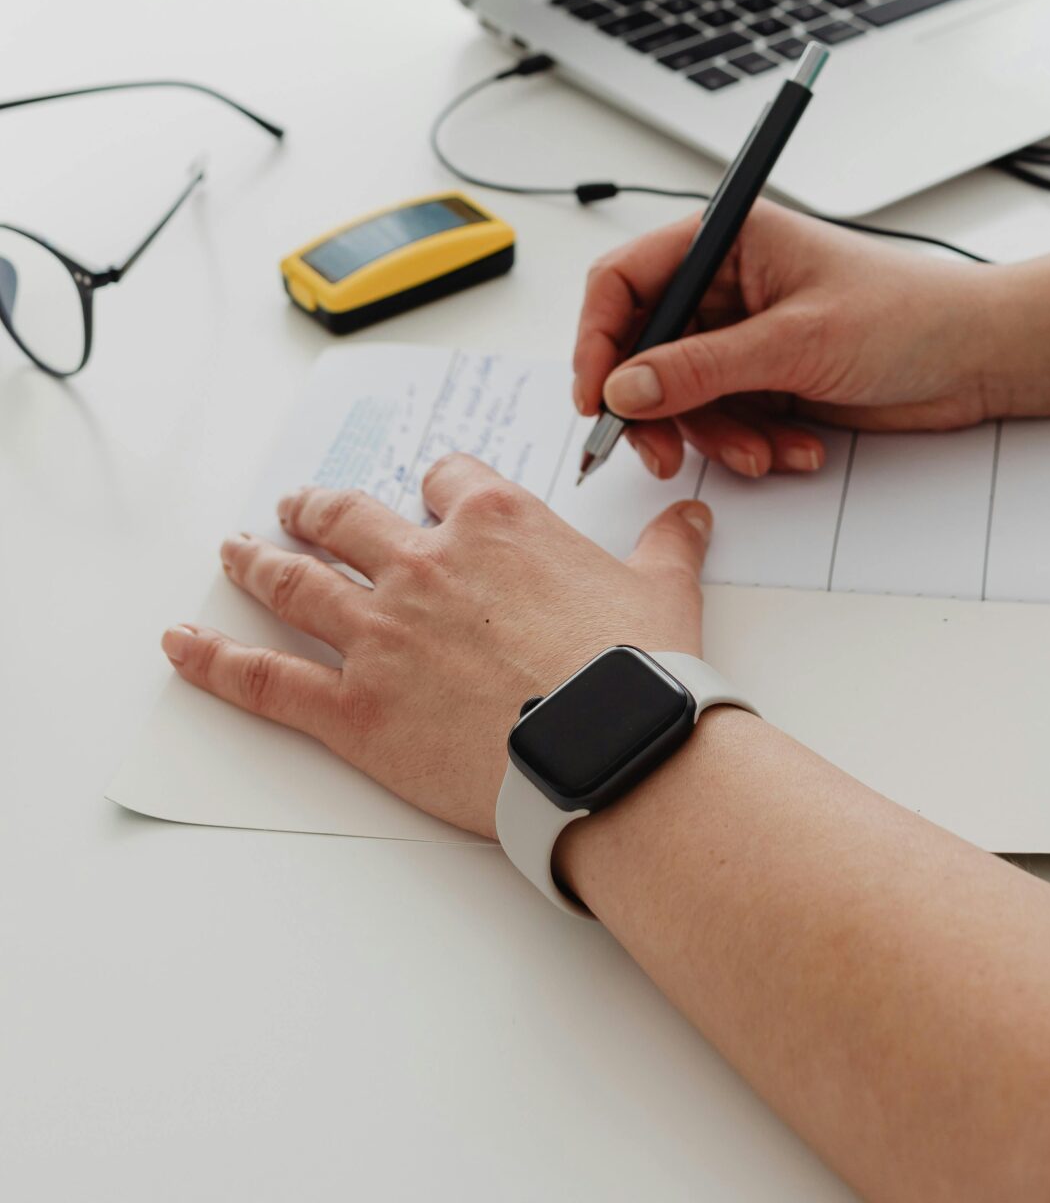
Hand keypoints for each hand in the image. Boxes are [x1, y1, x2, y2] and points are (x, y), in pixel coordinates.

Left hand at [160, 458, 709, 835]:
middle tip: (296, 507)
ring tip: (234, 550)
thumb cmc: (637, 670)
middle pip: (349, 518)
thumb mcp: (665, 588)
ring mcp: (380, 633)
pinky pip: (265, 679)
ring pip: (297, 583)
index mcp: (496, 524)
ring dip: (258, 562)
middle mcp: (426, 564)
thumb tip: (689, 516)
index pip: (446, 480)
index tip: (427, 495)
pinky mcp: (352, 708)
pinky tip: (183, 644)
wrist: (607, 747)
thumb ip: (668, 545)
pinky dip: (215, 660)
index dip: (433, 488)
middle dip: (317, 510)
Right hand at [573, 201, 1005, 478]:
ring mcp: (745, 334)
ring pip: (681, 397)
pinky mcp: (766, 379)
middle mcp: (727, 284)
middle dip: (656, 408)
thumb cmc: (909, 315)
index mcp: (727, 239)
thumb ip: (703, 368)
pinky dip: (751, 443)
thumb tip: (623, 389)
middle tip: (662, 455)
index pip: (625, 280)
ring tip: (767, 454)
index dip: (598, 339)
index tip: (596, 399)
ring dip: (716, 435)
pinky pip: (724, 420)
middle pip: (642, 349)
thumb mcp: (798, 342)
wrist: (980, 358)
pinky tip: (799, 448)